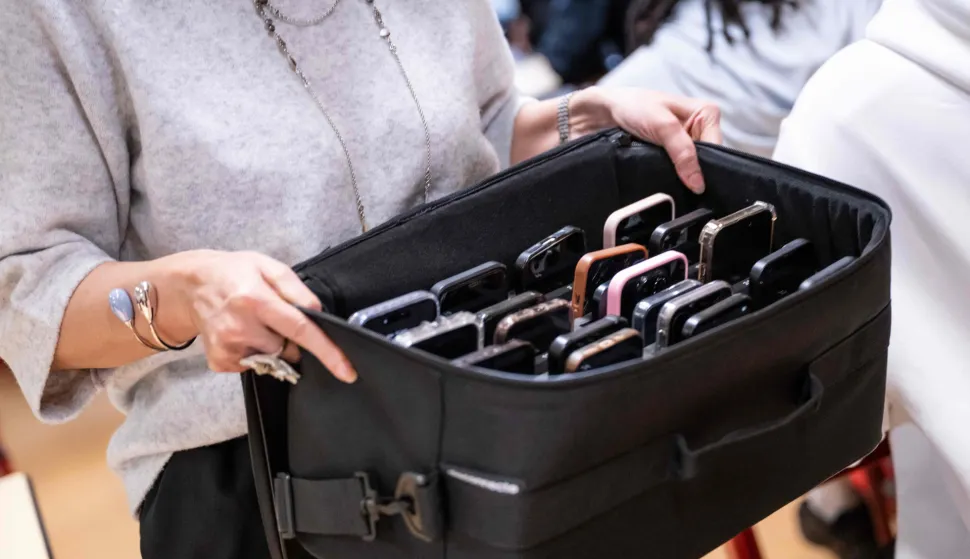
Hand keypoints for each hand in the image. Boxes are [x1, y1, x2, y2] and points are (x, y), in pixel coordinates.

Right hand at [160, 250, 356, 382]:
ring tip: (253, 322)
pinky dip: (255, 351)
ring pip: (273, 358)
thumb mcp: (268, 267)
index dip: (328, 352)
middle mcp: (240, 327)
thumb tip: (317, 313)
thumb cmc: (234, 273)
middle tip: (272, 316)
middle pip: (289, 348)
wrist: (191, 286)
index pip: (301, 331)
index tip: (347, 372)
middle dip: (290, 337)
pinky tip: (241, 332)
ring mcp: (228, 347)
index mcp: (256, 300)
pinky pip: (254, 364)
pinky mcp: (220, 361)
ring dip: (272, 344)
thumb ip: (297, 290)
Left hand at [574, 87, 722, 193]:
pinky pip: (678, 171)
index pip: (718, 149)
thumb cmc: (633, 107)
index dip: (707, 168)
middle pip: (706, 161)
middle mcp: (700, 129)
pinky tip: (663, 183)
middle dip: (693, 174)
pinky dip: (670, 177)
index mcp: (706, 114)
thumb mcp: (662, 126)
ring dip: (680, 178)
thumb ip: (682, 152)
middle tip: (681, 187)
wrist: (603, 112)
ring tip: (669, 185)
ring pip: (692, 169)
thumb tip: (698, 183)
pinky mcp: (671, 154)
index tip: (695, 186)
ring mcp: (685, 143)